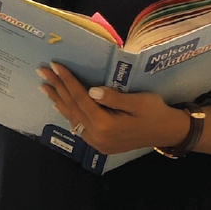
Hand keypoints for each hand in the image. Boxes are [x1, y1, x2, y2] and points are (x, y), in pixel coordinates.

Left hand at [37, 63, 185, 153]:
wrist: (167, 133)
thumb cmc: (155, 113)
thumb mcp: (139, 101)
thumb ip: (113, 97)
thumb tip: (91, 91)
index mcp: (106, 124)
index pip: (81, 98)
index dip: (67, 80)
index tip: (56, 66)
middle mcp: (97, 136)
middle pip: (72, 108)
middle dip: (57, 88)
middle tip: (43, 72)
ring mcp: (97, 142)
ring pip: (72, 118)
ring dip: (58, 100)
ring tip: (45, 87)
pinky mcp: (99, 144)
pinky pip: (79, 127)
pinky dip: (69, 114)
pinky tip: (60, 105)